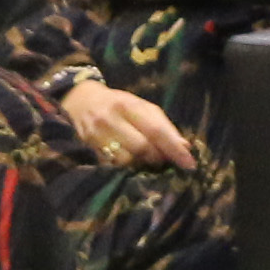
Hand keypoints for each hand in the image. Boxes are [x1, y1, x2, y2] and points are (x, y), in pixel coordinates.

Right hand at [55, 76, 195, 169]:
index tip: (189, 164)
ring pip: (125, 160)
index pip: (156, 130)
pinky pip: (111, 166)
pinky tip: (130, 165)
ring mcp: (96, 135)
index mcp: (128, 105)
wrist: (79, 100)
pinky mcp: (87, 149)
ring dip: (140, 166)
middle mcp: (110, 119)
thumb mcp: (141, 106)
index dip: (174, 148)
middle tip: (163, 161)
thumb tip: (185, 147)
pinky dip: (125, 169)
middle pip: (142, 148)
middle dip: (157, 158)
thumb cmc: (117, 104)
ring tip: (145, 161)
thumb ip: (163, 125)